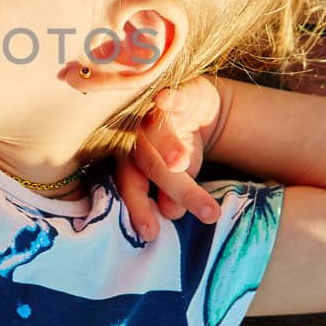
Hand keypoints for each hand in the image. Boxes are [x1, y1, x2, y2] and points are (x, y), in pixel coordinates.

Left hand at [113, 76, 228, 240]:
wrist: (193, 109)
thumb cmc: (175, 151)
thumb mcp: (177, 178)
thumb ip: (170, 196)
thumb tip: (170, 214)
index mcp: (129, 162)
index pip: (130, 187)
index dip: (138, 209)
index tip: (150, 234)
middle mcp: (134, 137)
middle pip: (148, 164)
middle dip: (171, 187)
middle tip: (196, 209)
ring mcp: (151, 112)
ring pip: (157, 131)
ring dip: (167, 145)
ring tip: (182, 163)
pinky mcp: (172, 91)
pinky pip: (169, 94)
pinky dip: (168, 97)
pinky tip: (165, 100)